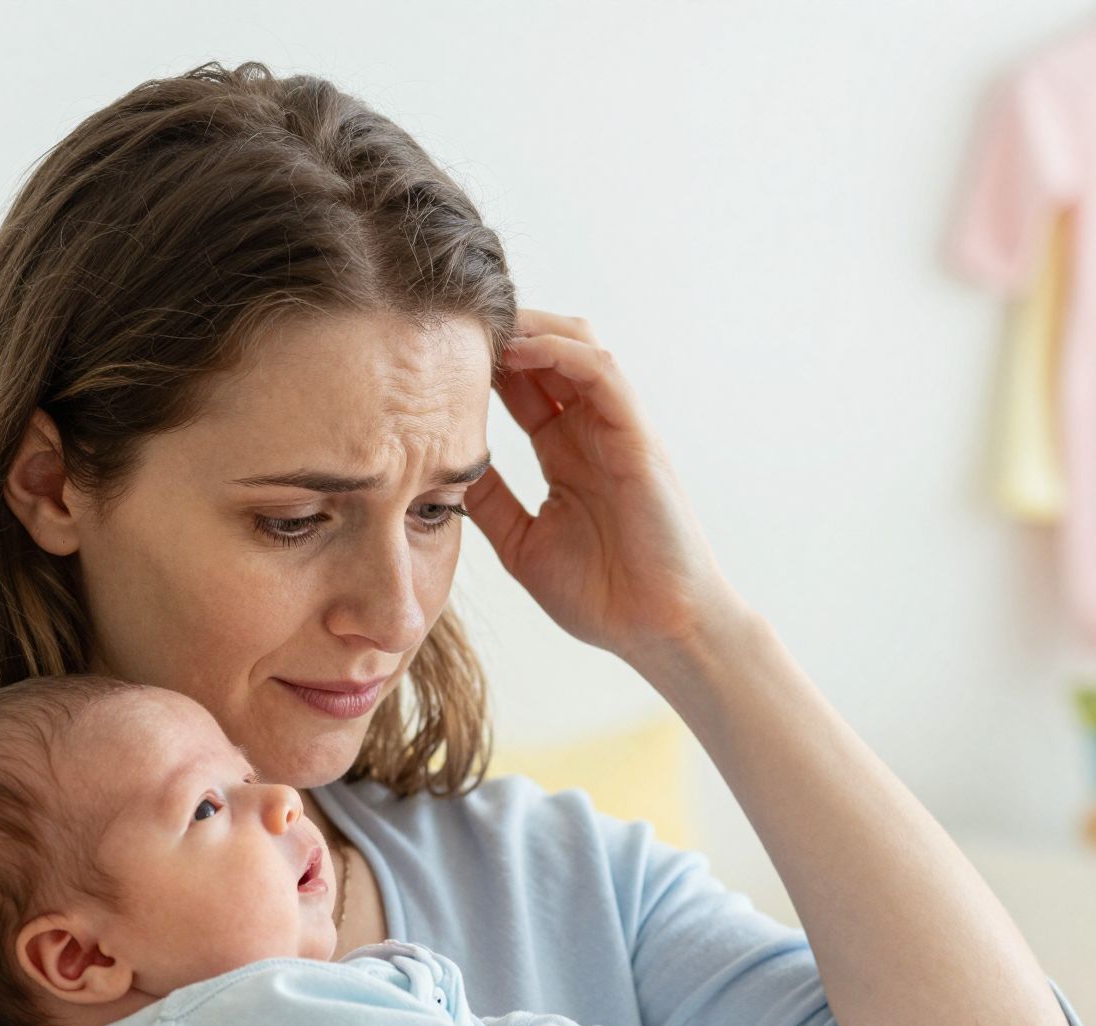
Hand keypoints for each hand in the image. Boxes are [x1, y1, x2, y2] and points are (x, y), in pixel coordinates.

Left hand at [469, 308, 747, 663]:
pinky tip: (519, 351)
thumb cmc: (603, 597)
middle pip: (549, 351)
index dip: (485, 362)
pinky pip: (601, 372)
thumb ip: (491, 500)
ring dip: (530, 328)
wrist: (658, 631)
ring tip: (484, 326)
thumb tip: (444, 467)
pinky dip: (560, 351)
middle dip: (504, 330)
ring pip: (578, 344)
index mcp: (566, 453)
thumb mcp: (522, 543)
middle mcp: (592, 431)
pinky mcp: (637, 436)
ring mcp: (617, 430)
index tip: (437, 355)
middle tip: (454, 325)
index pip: (523, 385)